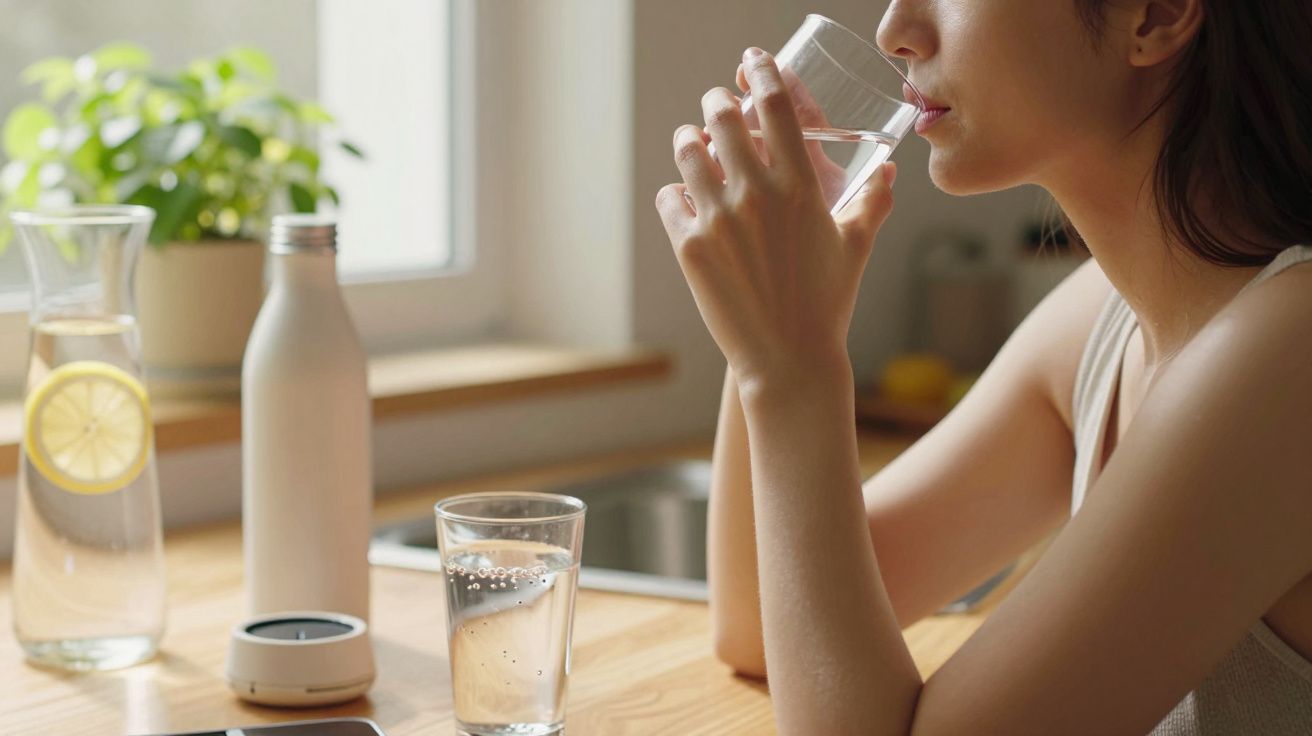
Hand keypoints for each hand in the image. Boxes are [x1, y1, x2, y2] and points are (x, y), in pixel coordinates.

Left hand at [655, 47, 896, 391]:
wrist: (787, 358)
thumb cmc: (826, 304)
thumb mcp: (855, 248)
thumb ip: (872, 203)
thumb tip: (888, 172)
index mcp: (800, 188)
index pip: (777, 107)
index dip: (763, 73)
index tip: (753, 62)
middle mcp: (756, 196)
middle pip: (723, 117)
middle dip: (717, 103)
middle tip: (718, 105)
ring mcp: (718, 220)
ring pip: (687, 152)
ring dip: (689, 141)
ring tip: (694, 143)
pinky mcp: (689, 247)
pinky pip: (669, 199)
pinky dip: (674, 194)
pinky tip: (683, 199)